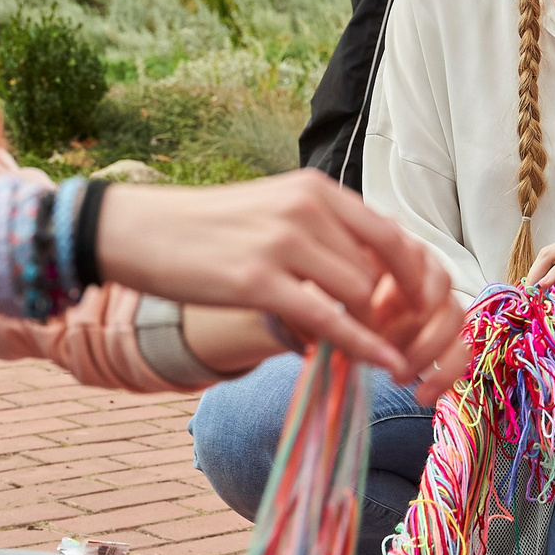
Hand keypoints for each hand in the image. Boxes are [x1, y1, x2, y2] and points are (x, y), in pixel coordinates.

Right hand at [95, 170, 460, 382]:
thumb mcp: (271, 213)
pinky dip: (363, 345)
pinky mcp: (258, 280)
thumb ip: (319, 236)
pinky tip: (382, 364)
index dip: (413, 277)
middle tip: (399, 342)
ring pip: (359, 295)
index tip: (418, 310)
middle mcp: (305, 208)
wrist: (136, 229)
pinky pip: (329, 319)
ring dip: (371, 330)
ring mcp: (282, 242)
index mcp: (313, 190)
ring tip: (368, 353)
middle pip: (381, 270)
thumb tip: (364, 278)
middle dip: (395, 312)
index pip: (390, 234)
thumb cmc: (203, 229)